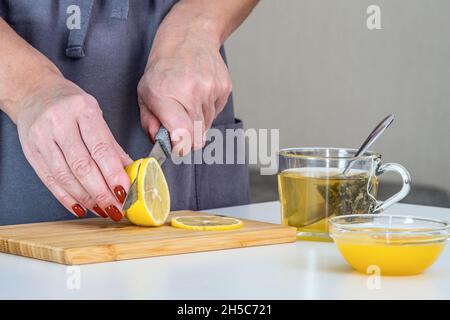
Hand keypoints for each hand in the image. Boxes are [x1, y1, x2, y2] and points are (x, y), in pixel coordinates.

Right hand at [16, 77, 131, 220]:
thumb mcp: (96, 115)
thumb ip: (113, 146)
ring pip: (65, 176)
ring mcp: (42, 138)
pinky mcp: (30, 152)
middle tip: (115, 207)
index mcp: (83, 110)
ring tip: (102, 209)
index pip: (101, 148)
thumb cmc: (70, 104)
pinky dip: (67, 198)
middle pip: (82, 166)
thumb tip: (131, 172)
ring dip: (86, 198)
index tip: (125, 191)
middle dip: (101, 192)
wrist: (35, 93)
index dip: (113, 174)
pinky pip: (50, 181)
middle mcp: (59, 122)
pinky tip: (81, 206)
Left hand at [137, 22, 231, 155]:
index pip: (182, 135)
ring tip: (189, 102)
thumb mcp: (145, 93)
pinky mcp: (224, 88)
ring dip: (197, 121)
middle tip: (180, 126)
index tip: (176, 146)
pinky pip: (216, 112)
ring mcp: (210, 90)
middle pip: (197, 137)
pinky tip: (200, 93)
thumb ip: (150, 122)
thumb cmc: (164, 67)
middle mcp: (190, 92)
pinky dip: (207, 109)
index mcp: (165, 95)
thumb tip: (160, 143)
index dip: (180, 147)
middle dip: (188, 138)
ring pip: (207, 126)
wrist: (189, 39)